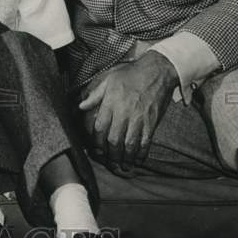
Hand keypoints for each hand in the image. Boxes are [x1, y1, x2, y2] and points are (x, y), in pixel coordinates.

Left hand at [78, 51, 177, 170]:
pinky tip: (138, 160)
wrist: (156, 71)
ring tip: (122, 165)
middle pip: (114, 140)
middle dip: (110, 155)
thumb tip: (80, 106)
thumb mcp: (109, 79)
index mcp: (111, 103)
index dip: (96, 141)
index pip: (100, 128)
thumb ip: (94, 95)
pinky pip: (146, 142)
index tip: (96, 148)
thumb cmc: (131, 74)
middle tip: (109, 162)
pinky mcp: (152, 123)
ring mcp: (139, 119)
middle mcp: (124, 113)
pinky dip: (141, 154)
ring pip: (129, 145)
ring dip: (125, 158)